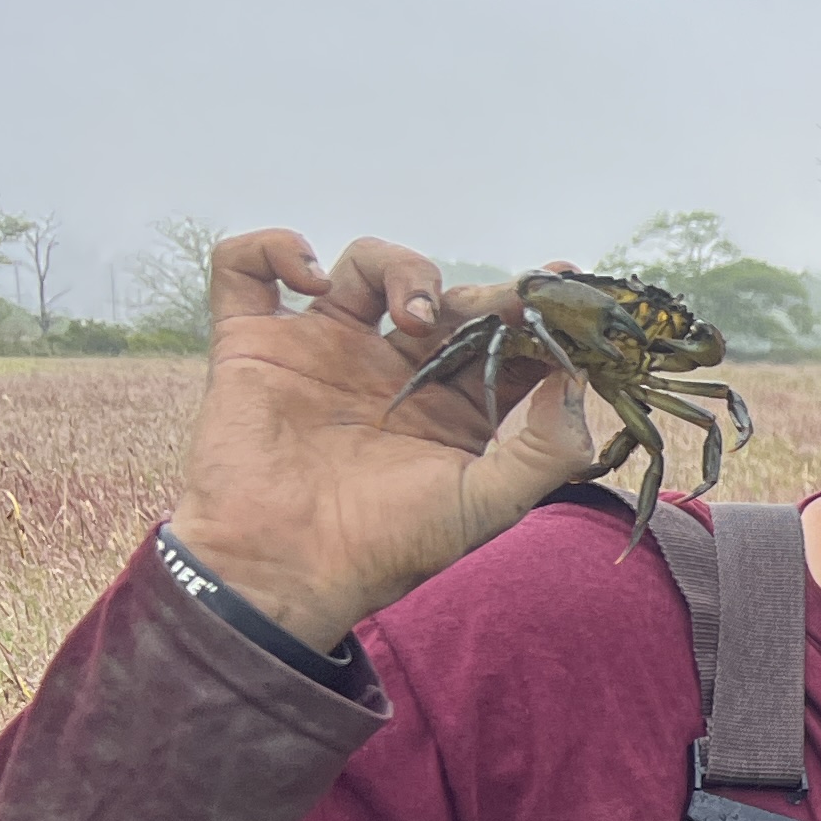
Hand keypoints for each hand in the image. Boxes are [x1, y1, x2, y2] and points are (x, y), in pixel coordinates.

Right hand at [162, 233, 603, 651]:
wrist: (286, 571)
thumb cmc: (387, 547)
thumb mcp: (486, 505)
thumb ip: (544, 449)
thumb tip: (574, 382)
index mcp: (450, 404)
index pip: (501, 338)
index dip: (537, 311)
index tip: (568, 287)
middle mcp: (391, 369)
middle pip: (444, 297)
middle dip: (479, 295)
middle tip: (499, 308)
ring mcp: (323, 351)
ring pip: (364, 267)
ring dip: (399, 267)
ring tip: (415, 314)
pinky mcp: (254, 346)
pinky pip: (246, 271)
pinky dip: (271, 249)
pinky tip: (309, 277)